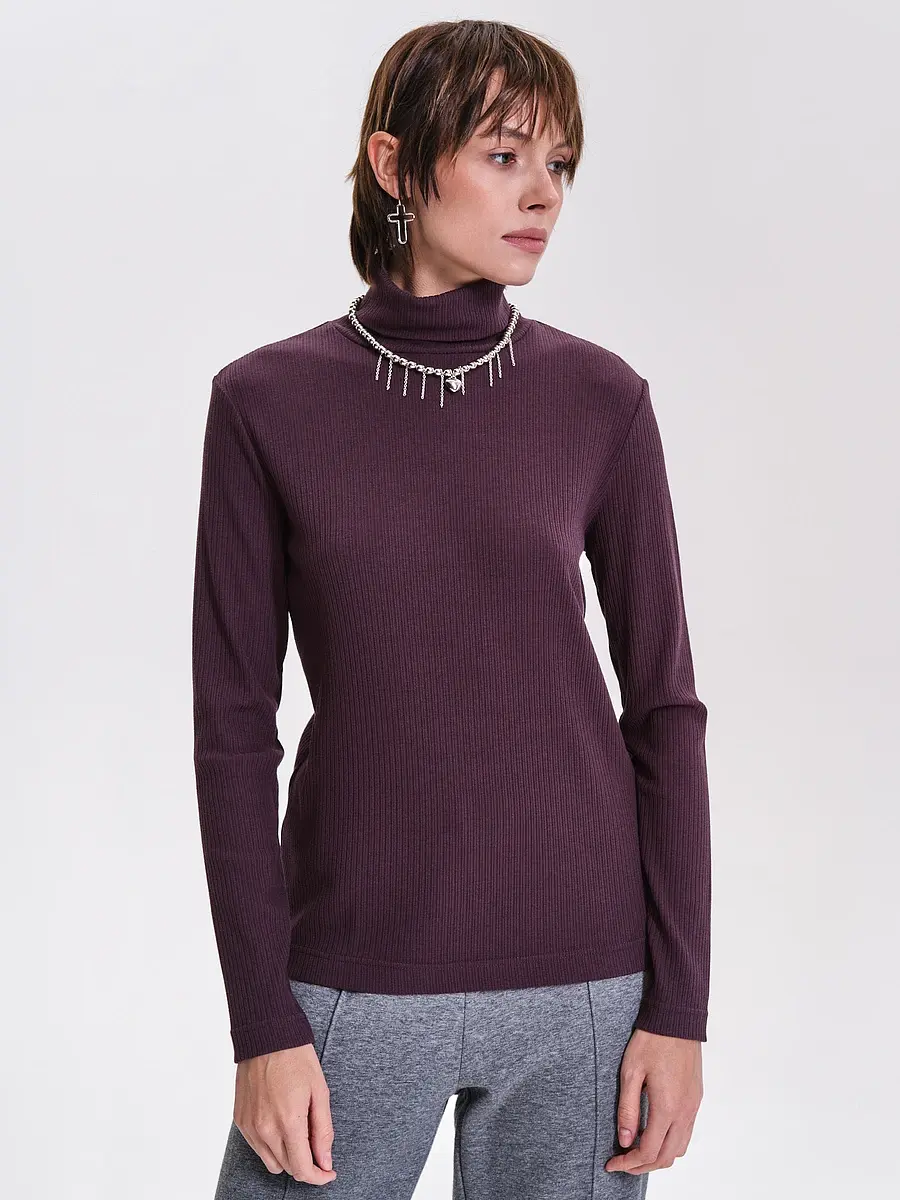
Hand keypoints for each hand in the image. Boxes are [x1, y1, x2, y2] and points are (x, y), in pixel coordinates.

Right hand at [234, 1043, 336, 1184]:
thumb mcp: (320, 1092)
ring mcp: (249, 1126)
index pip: (302, 1169)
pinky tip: (280, 1123)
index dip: (319, 1176)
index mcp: (288, 1122)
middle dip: (306, 1163)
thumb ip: (323, 1131)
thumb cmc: (297, 1059)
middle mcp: (265, 1129)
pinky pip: (257, 1147)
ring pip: (271, 1162)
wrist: (266, 1036)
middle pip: (288, 1168)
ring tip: (298, 1130)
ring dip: (287, 1156)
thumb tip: (325, 1162)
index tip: (328, 1172)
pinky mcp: (240, 1120)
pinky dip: (271, 1144)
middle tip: (316, 1144)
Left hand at [604, 1028, 702, 1174]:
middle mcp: (684, 1112)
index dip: (629, 1163)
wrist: (676, 1019)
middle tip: (623, 1163)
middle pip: (666, 1157)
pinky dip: (670, 1143)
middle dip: (643, 1166)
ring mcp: (693, 1106)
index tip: (612, 1164)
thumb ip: (628, 1109)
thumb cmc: (652, 1041)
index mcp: (667, 1107)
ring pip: (680, 1148)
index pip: (648, 1151)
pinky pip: (686, 1133)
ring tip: (637, 1152)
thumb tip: (624, 1140)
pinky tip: (654, 1134)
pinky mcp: (696, 1099)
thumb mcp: (630, 1072)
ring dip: (659, 1157)